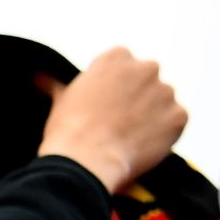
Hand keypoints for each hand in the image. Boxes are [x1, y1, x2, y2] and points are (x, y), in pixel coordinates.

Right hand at [37, 47, 188, 193]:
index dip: (115, 85)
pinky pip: (176, 121)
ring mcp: (165, 92)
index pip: (123, 62)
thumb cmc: (68, 131)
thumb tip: (40, 77)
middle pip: (147, 78)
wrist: (86, 162)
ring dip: (153, 114)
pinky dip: (165, 132)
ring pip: (163, 101)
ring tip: (130, 137)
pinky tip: (143, 145)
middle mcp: (146, 68)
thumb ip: (59, 84)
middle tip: (119, 121)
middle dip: (138, 96)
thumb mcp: (60, 100)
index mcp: (116, 58)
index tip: (106, 102)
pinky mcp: (178, 116)